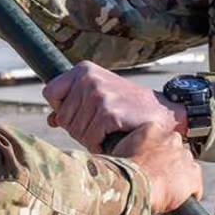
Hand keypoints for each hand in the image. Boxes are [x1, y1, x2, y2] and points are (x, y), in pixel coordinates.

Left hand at [42, 62, 184, 153]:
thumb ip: (73, 105)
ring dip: (89, 138)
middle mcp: (88, 78)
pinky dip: (99, 145)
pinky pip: (90, 138)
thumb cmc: (128, 107)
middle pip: (62, 116)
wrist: (163, 113)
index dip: (62, 109)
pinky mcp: (109, 112)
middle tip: (99, 127)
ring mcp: (98, 94)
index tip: (81, 114)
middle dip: (77, 128)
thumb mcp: (99, 97)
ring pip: (75, 130)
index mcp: (83, 70)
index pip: (50, 93)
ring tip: (107, 132)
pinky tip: (111, 139)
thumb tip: (51, 120)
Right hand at [112, 122, 202, 213]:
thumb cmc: (120, 171)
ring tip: (165, 192)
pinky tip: (177, 203)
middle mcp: (171, 138)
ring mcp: (184, 156)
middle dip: (168, 163)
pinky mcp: (193, 175)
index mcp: (152, 129)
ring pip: (186, 167)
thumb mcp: (119, 151)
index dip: (154, 153)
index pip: (158, 139)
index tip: (148, 164)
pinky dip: (188, 195)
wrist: (133, 185)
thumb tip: (126, 156)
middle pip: (174, 150)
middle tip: (156, 178)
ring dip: (179, 178)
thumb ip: (129, 148)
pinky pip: (195, 187)